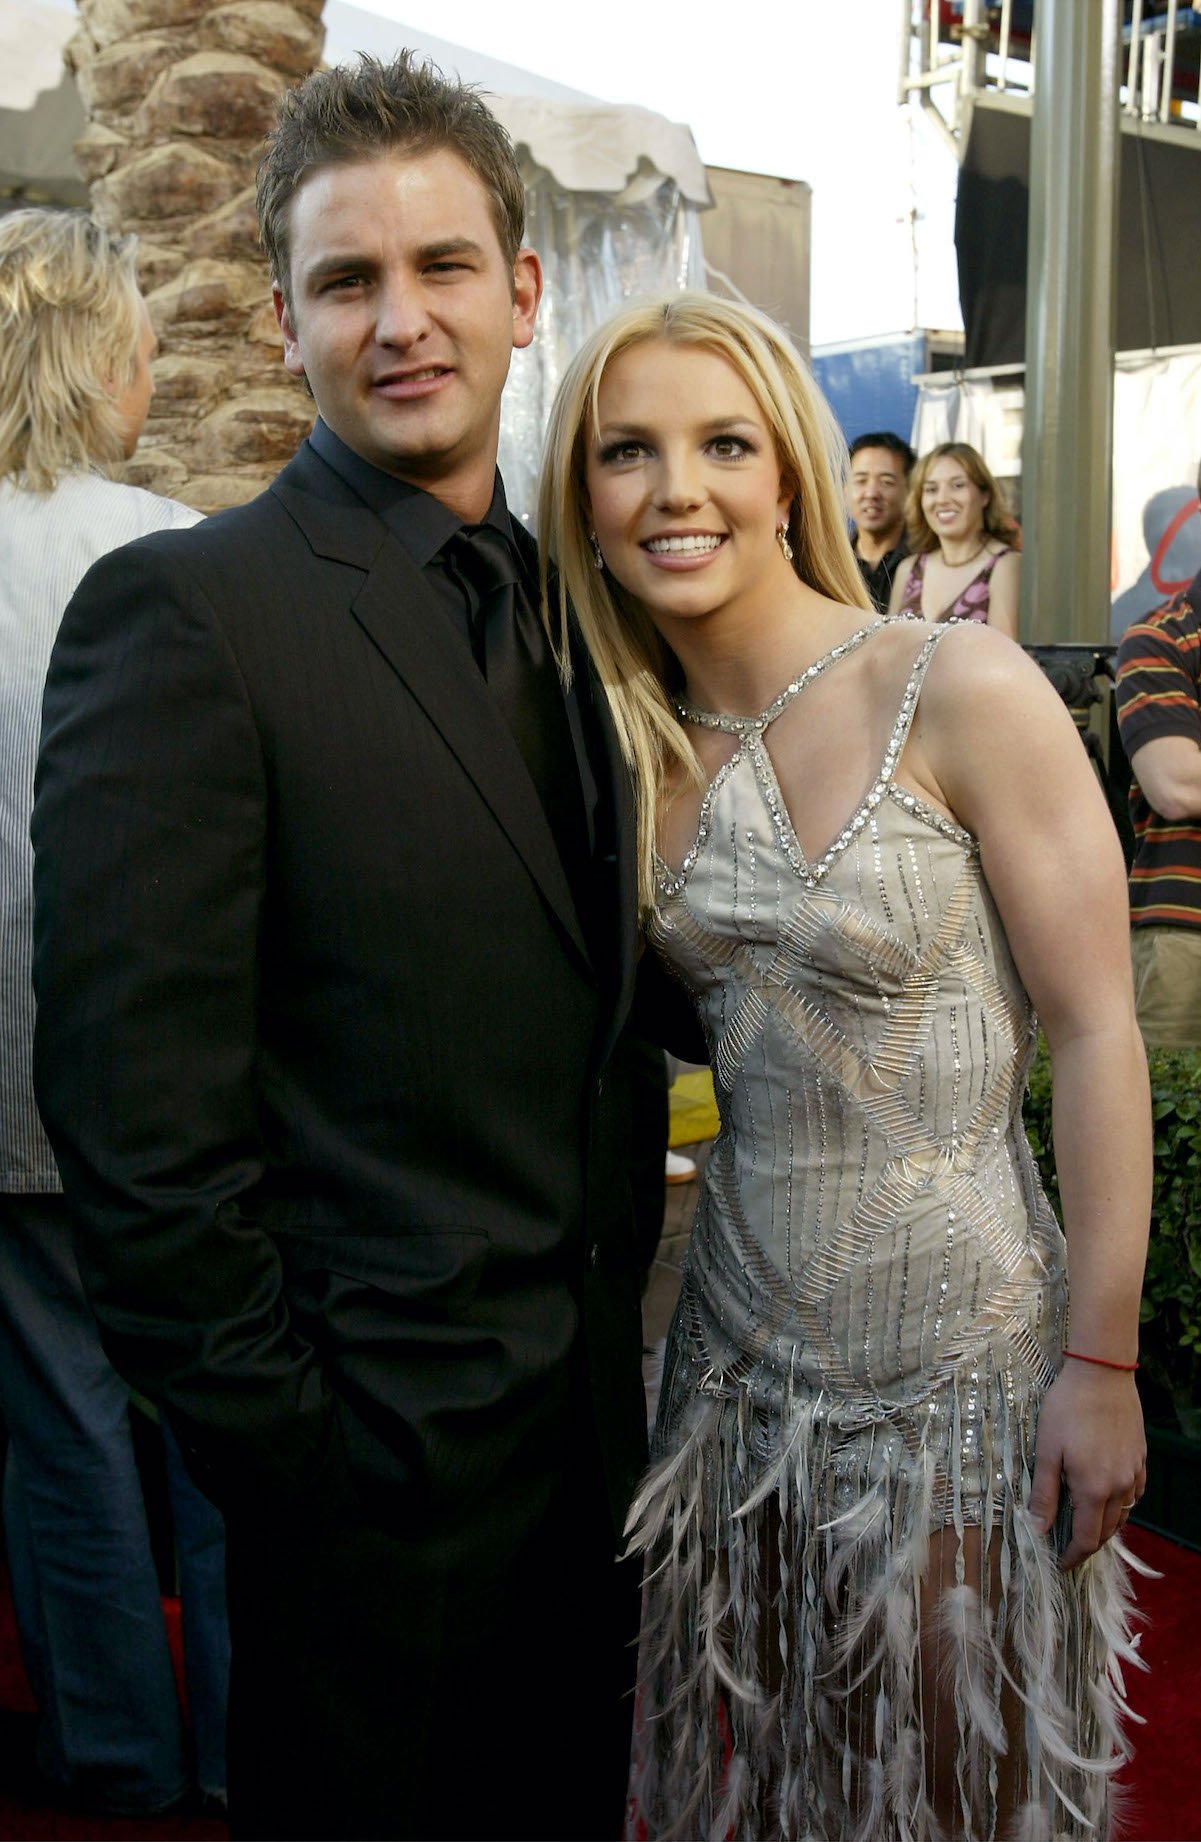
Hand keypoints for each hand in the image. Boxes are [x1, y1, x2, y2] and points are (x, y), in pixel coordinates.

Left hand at [1027, 1361, 1145, 1569]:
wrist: (1101, 1374)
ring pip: (1123, 1514)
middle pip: (1107, 1532)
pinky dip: (1120, 1505)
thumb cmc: (1067, 1409)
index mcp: (1093, 1489)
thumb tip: (1037, 1530)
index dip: (1073, 1557)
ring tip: (1084, 1526)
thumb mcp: (1046, 1451)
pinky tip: (1106, 1498)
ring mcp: (1134, 1473)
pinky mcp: (1140, 1458)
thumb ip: (1043, 1494)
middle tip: (1068, 1548)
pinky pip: (1134, 1494)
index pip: (1087, 1539)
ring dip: (1105, 1527)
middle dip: (1088, 1545)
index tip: (1060, 1565)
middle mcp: (1119, 1487)